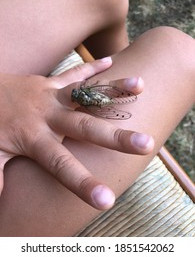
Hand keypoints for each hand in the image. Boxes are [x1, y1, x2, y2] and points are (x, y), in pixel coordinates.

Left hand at [0, 57, 153, 209]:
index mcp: (34, 139)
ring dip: (114, 90)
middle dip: (116, 138)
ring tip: (140, 85)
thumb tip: (2, 205)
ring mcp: (50, 95)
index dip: (84, 184)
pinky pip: (73, 74)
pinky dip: (93, 69)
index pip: (62, 166)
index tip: (107, 200)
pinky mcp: (49, 82)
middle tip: (146, 145)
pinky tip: (111, 61)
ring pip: (86, 93)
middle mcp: (47, 116)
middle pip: (86, 127)